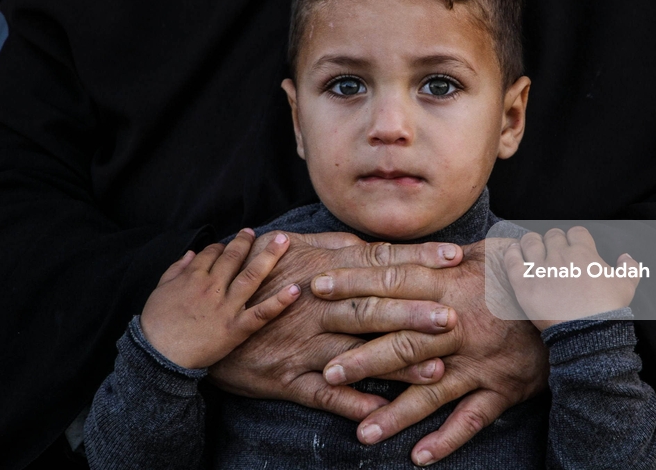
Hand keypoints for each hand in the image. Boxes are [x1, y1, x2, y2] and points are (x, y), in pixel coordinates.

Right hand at [140, 229, 299, 368]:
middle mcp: (211, 287)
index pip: (212, 253)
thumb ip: (176, 269)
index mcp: (193, 277)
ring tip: (284, 242)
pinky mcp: (235, 329)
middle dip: (250, 241)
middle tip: (267, 233)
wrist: (157, 356)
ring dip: (269, 257)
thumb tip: (192, 252)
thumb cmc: (155, 325)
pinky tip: (295, 290)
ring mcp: (225, 307)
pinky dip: (279, 302)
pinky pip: (261, 313)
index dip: (225, 246)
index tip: (234, 243)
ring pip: (251, 277)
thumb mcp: (159, 290)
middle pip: (234, 258)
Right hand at [207, 232, 464, 420]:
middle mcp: (317, 308)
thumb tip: (373, 244)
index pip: (378, 263)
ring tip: (436, 369)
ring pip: (356, 354)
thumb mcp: (288, 249)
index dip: (418, 260)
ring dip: (396, 364)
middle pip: (373, 309)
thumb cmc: (254, 277)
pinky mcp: (287, 379)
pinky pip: (323, 395)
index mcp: (322, 272)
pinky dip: (352, 403)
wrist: (199, 319)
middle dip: (415, 314)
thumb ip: (333, 247)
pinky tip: (382, 412)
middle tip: (455, 317)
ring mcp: (303, 346)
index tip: (456, 259)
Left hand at [310, 241, 548, 466]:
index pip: (393, 285)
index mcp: (451, 287)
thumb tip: (410, 244)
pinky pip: (471, 419)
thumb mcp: (489, 253)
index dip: (354, 287)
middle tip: (327, 373)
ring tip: (362, 432)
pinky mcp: (499, 389)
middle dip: (363, 358)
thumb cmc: (524, 277)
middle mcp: (460, 328)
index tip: (318, 291)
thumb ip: (447, 253)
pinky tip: (418, 457)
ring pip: (431, 390)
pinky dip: (447, 439)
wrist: (577, 309)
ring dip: (396, 412)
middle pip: (403, 342)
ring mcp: (479, 362)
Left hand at [506, 227, 639, 329]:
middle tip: (552, 250)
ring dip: (531, 242)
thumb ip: (630, 268)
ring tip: (531, 246)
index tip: (573, 245)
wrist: (587, 333)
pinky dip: (511, 252)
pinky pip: (512, 259)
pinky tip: (513, 250)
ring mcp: (540, 269)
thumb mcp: (627, 286)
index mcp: (584, 253)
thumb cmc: (608, 310)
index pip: (575, 232)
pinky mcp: (523, 283)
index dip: (574, 238)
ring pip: (531, 242)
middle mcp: (560, 256)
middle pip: (552, 235)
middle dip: (553, 240)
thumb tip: (626, 257)